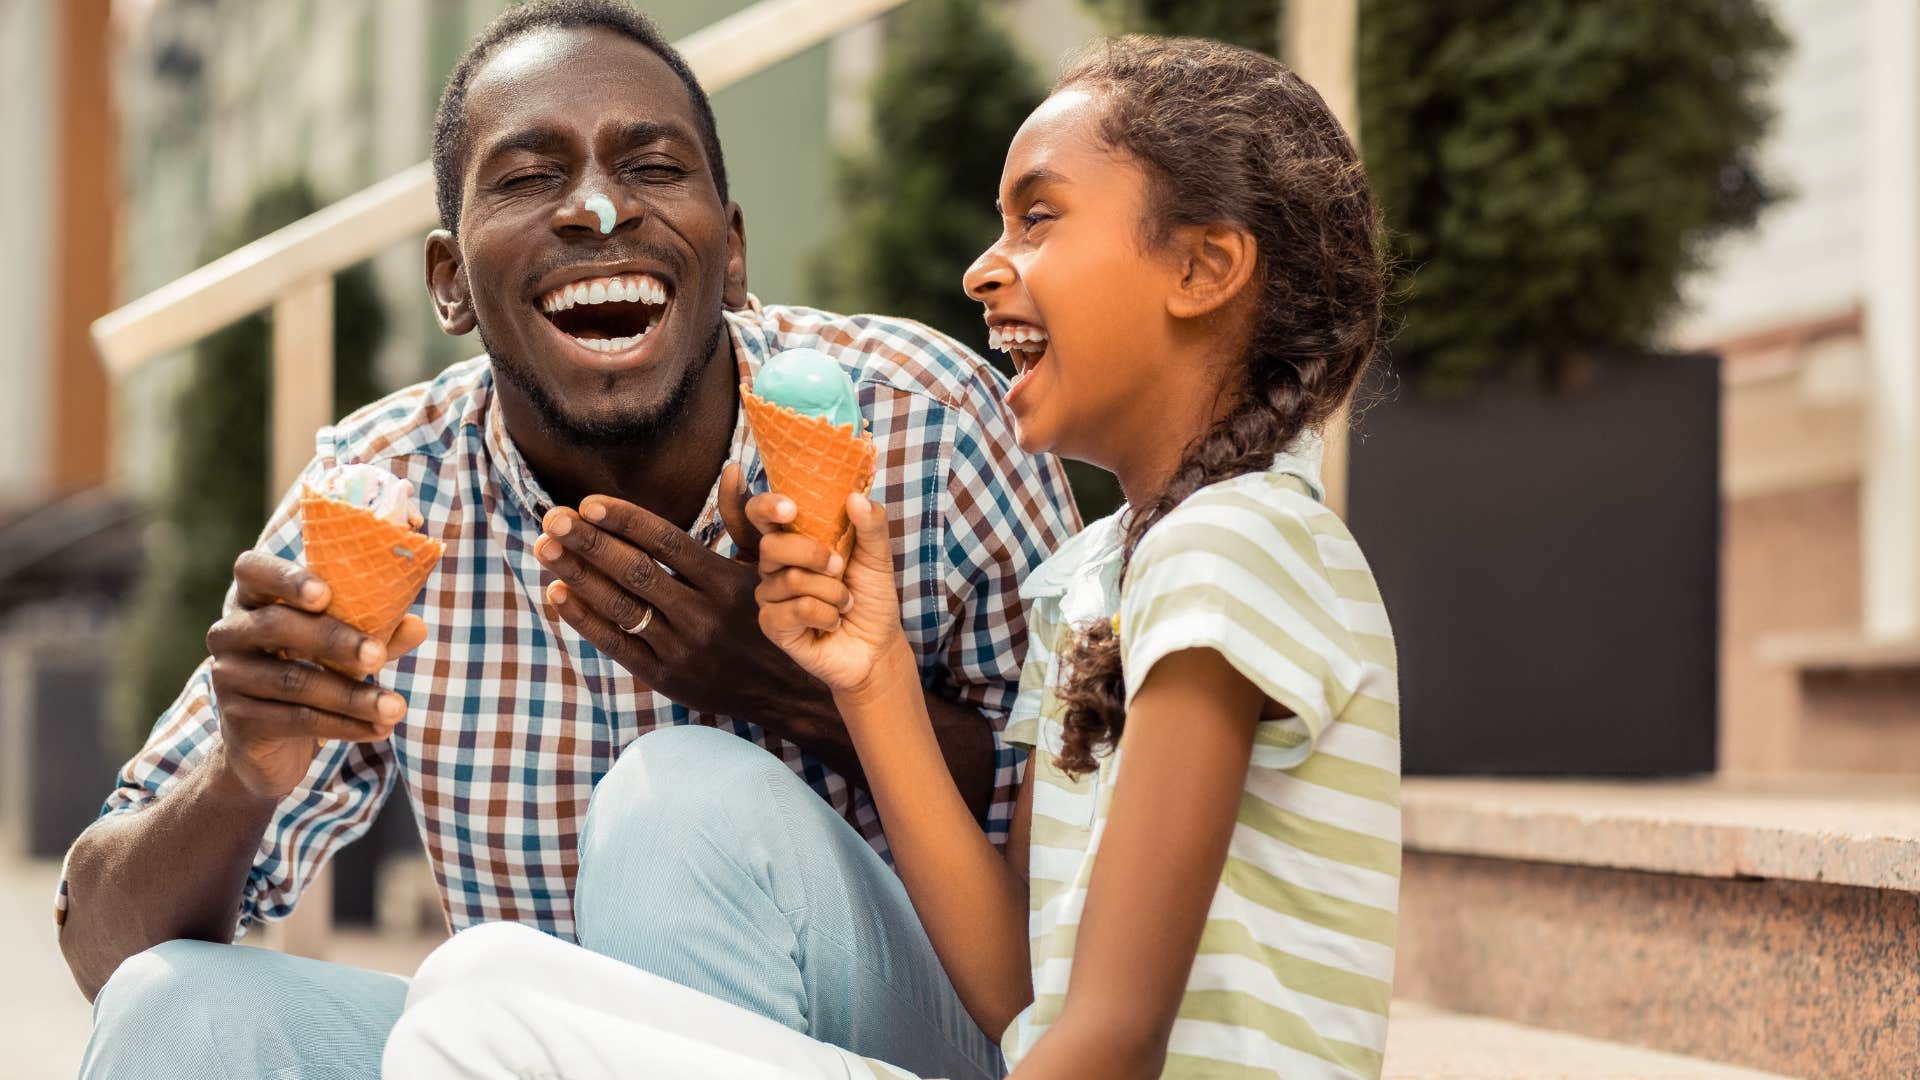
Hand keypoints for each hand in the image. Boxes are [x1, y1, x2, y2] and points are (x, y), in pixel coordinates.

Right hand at [205, 552, 427, 799]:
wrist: (266, 744)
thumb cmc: (310, 672)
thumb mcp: (341, 648)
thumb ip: (374, 633)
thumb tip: (417, 627)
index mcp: (253, 598)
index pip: (253, 570)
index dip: (287, 578)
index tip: (325, 594)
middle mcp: (230, 632)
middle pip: (278, 625)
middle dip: (334, 640)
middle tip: (378, 657)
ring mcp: (228, 676)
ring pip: (293, 681)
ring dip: (352, 695)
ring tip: (395, 707)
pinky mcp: (238, 719)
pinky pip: (296, 719)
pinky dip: (344, 725)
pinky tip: (378, 729)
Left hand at [534, 466, 837, 734]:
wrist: (794, 694)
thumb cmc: (780, 616)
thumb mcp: (772, 567)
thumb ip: (745, 519)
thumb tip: (729, 468)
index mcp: (726, 582)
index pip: (665, 543)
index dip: (625, 520)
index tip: (588, 503)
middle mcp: (703, 615)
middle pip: (634, 572)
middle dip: (588, 542)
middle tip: (552, 518)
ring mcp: (683, 650)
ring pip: (620, 607)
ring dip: (578, 576)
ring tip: (545, 548)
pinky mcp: (668, 678)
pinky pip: (618, 645)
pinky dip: (585, 619)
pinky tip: (559, 593)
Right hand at [749, 488, 906, 697]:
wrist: (878, 646)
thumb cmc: (871, 597)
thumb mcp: (878, 557)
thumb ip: (870, 524)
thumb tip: (856, 496)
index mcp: (794, 540)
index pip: (761, 514)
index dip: (767, 506)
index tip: (790, 508)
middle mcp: (775, 566)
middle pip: (771, 546)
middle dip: (811, 554)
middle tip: (839, 567)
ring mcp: (770, 597)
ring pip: (790, 580)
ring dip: (831, 592)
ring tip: (846, 603)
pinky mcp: (772, 626)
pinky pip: (795, 610)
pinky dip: (826, 615)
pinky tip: (834, 622)